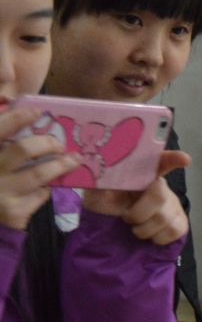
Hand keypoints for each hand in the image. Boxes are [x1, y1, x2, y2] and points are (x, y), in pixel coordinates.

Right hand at [0, 107, 78, 230]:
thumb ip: (5, 142)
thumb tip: (20, 110)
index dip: (17, 118)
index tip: (38, 111)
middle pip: (22, 149)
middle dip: (47, 144)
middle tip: (60, 144)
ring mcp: (1, 191)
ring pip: (38, 173)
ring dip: (60, 165)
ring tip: (74, 160)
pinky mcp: (14, 211)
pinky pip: (39, 194)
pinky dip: (45, 189)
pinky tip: (45, 188)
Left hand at [80, 149, 189, 245]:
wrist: (110, 227)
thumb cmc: (104, 203)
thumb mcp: (96, 189)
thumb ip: (97, 178)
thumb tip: (87, 164)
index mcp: (141, 174)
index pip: (159, 161)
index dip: (173, 158)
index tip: (185, 159)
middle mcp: (160, 186)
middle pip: (160, 195)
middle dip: (139, 212)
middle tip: (126, 217)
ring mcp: (173, 204)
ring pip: (165, 218)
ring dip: (144, 229)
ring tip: (135, 229)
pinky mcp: (180, 221)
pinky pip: (176, 229)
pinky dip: (160, 237)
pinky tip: (151, 236)